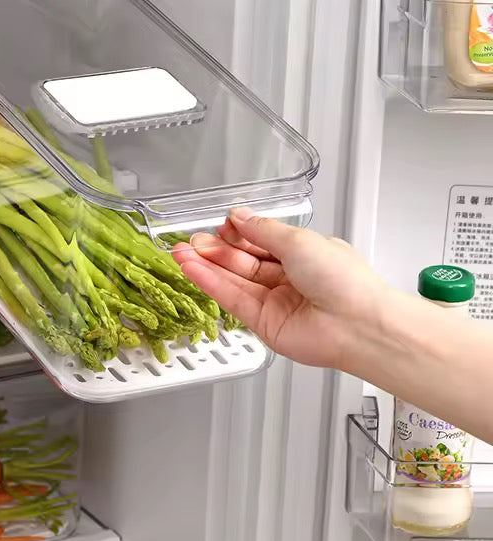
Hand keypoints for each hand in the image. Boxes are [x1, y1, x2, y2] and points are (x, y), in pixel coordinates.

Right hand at [171, 208, 390, 369]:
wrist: (358, 324)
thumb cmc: (342, 279)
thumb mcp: (298, 240)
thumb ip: (262, 230)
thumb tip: (239, 216)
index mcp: (304, 254)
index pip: (261, 240)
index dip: (239, 232)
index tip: (221, 224)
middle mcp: (289, 278)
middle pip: (243, 260)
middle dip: (217, 249)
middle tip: (192, 240)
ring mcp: (275, 301)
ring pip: (233, 279)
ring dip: (206, 265)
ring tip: (181, 252)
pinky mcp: (263, 323)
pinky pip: (232, 299)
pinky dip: (210, 283)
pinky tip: (192, 269)